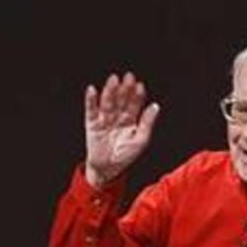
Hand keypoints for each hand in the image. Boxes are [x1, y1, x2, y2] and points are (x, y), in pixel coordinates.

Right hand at [84, 72, 160, 188]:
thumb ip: (147, 123)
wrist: (107, 169)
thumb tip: (155, 106)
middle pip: (121, 100)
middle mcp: (117, 116)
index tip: (139, 86)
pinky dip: (91, 100)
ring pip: (108, 102)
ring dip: (110, 91)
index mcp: (131, 119)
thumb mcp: (140, 140)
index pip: (135, 104)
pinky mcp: (92, 123)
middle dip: (124, 89)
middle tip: (128, 77)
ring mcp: (104, 119)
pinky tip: (92, 90)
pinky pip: (91, 110)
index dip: (137, 95)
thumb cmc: (125, 156)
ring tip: (113, 80)